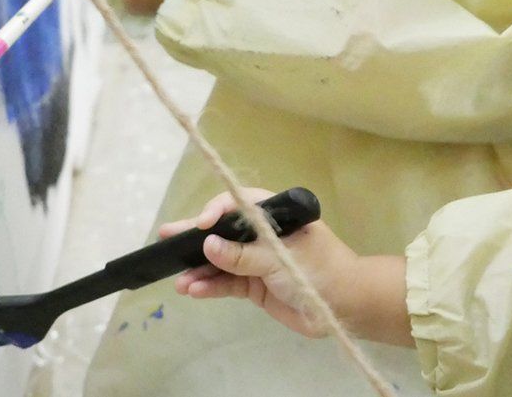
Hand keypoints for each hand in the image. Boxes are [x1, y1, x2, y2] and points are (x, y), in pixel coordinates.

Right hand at [167, 189, 360, 338]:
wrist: (346, 308)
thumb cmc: (320, 270)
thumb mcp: (279, 259)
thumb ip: (242, 254)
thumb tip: (206, 245)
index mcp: (276, 214)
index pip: (240, 204)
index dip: (216, 211)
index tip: (200, 225)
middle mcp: (264, 234)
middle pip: (224, 231)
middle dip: (196, 236)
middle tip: (165, 236)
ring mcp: (258, 261)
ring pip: (221, 260)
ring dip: (200, 269)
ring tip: (178, 280)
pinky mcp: (255, 286)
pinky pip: (227, 283)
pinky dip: (211, 286)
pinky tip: (193, 290)